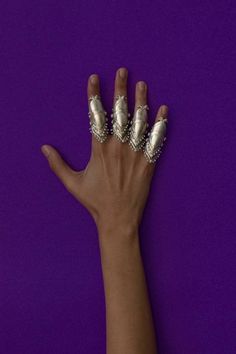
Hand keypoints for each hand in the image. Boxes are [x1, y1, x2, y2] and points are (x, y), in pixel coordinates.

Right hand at [41, 67, 167, 234]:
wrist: (118, 219)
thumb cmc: (95, 202)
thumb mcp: (72, 183)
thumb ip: (58, 164)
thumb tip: (43, 148)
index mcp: (99, 149)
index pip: (96, 115)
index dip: (94, 94)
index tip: (94, 77)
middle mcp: (118, 147)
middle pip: (120, 113)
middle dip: (121, 90)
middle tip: (123, 71)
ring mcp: (135, 154)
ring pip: (140, 122)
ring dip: (141, 102)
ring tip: (142, 84)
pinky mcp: (148, 163)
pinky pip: (156, 140)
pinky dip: (160, 124)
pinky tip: (164, 110)